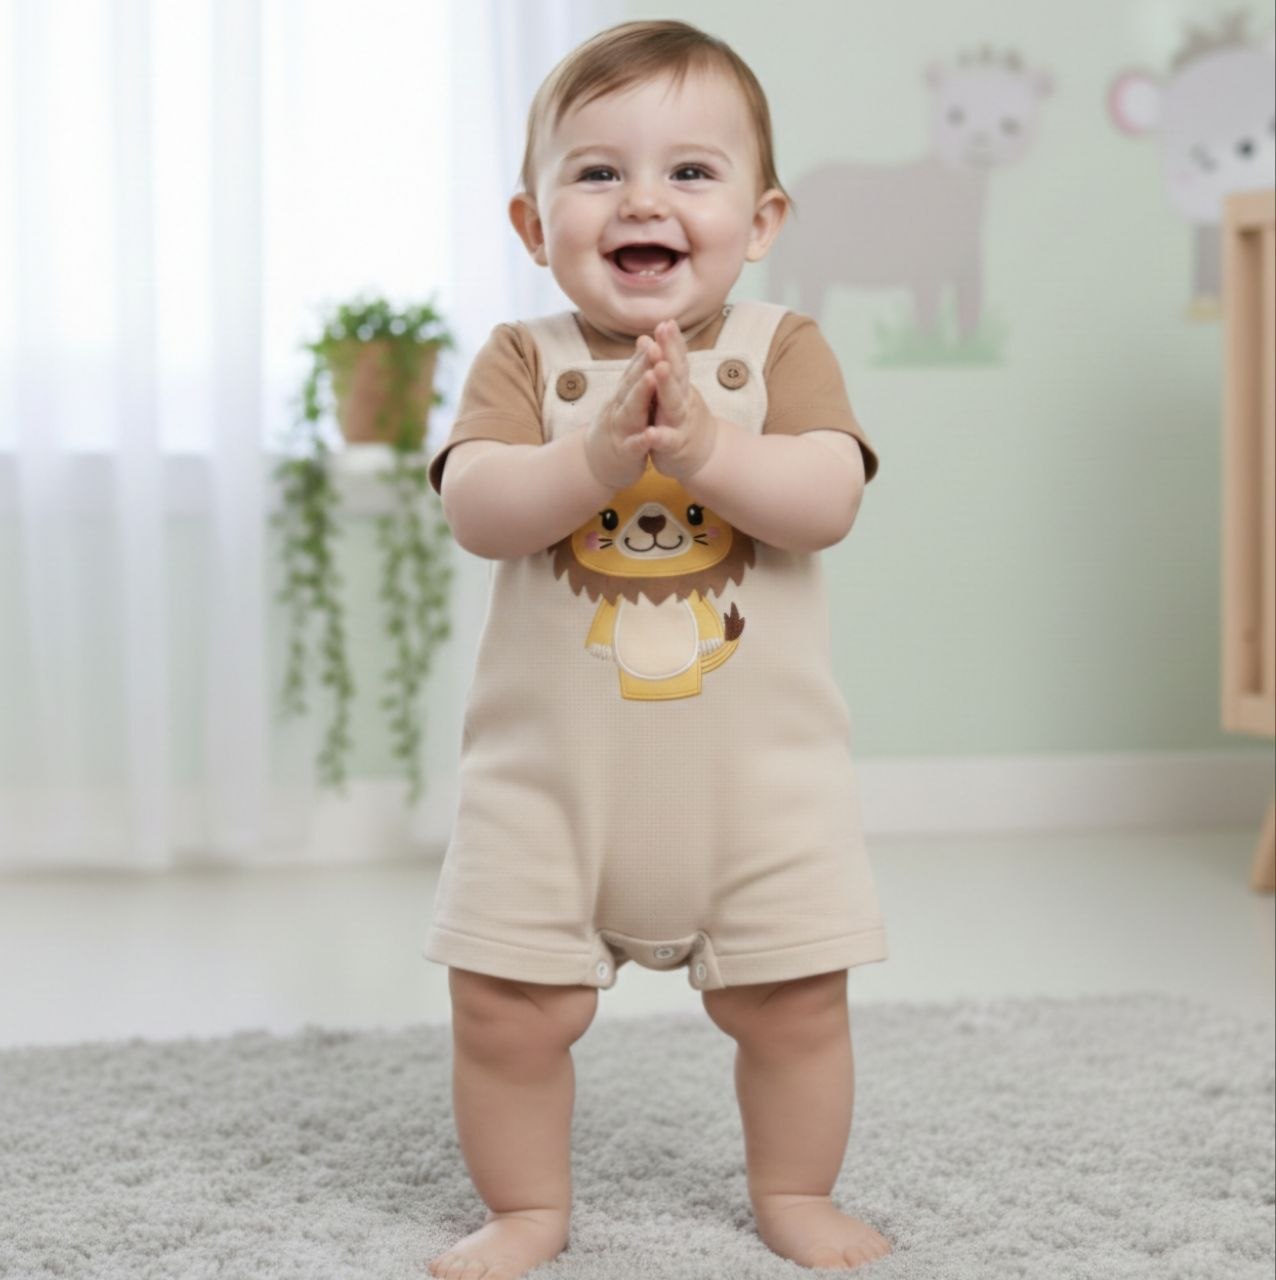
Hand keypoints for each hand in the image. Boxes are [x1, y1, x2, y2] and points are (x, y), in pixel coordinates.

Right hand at [583, 340, 658, 491]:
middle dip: (645, 363)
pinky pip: (634, 446)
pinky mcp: (625, 453)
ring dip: (641, 393)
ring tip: (652, 377)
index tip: (664, 327)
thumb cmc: (618, 427)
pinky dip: (642, 440)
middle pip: (632, 382)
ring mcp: (621, 429)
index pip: (637, 367)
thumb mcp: (626, 397)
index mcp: (625, 394)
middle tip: (657, 345)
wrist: (596, 464)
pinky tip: (652, 435)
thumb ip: (636, 371)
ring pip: (631, 409)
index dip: (649, 349)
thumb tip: (645, 340)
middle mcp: (620, 407)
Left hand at [643, 319, 717, 483]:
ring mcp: (680, 422)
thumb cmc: (682, 418)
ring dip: (666, 385)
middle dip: (669, 352)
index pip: (677, 359)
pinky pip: (667, 440)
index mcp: (680, 385)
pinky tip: (650, 433)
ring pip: (674, 403)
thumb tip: (646, 337)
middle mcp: (684, 399)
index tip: (666, 321)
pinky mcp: (675, 446)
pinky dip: (659, 437)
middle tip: (663, 331)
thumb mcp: (672, 390)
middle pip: (678, 373)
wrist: (704, 455)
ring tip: (658, 369)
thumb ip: (662, 365)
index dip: (672, 341)